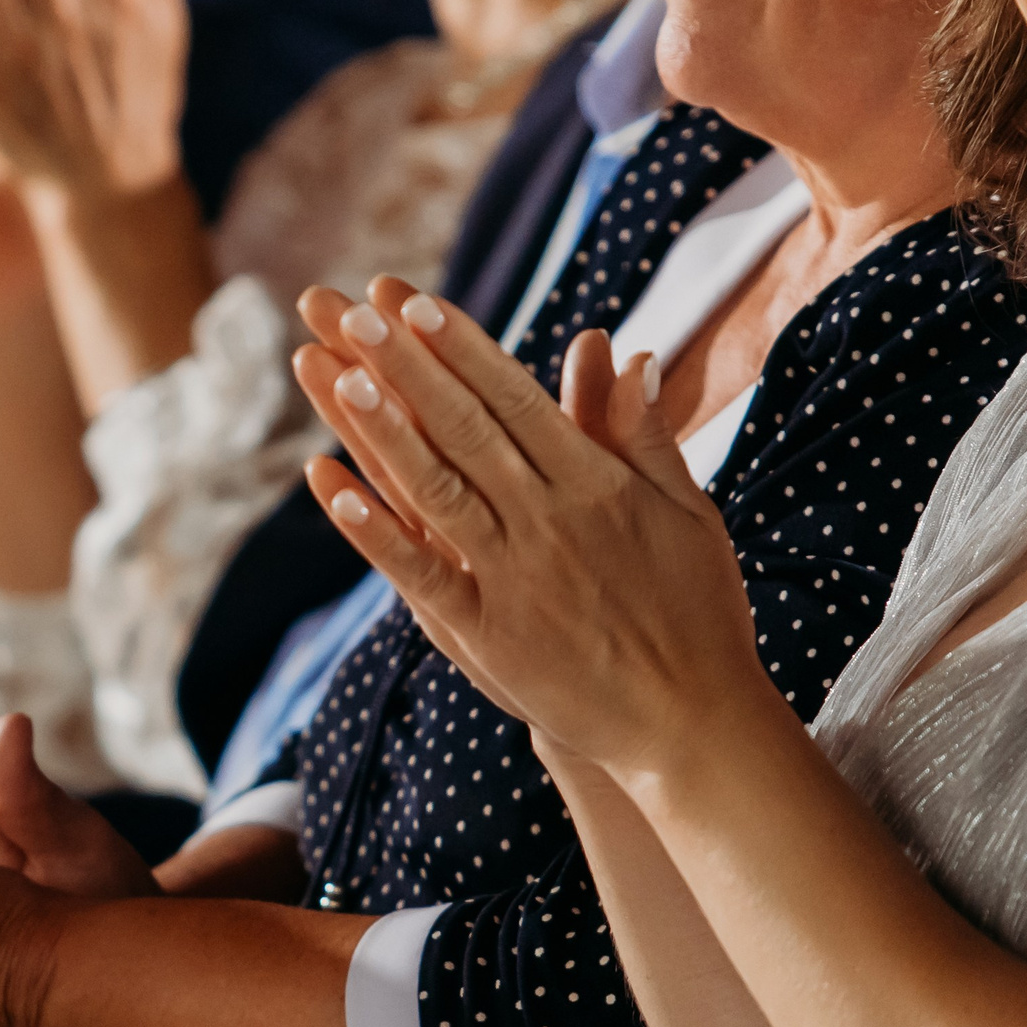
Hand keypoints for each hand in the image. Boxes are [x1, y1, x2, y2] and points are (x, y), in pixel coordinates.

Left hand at [287, 277, 778, 780]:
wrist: (691, 722)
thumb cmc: (696, 611)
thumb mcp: (686, 511)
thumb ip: (642, 433)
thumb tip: (624, 352)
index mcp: (597, 484)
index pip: (515, 399)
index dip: (461, 348)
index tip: (412, 303)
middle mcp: (550, 520)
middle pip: (465, 428)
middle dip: (406, 366)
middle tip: (350, 311)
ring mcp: (513, 576)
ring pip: (435, 488)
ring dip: (381, 430)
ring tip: (333, 373)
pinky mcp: (486, 634)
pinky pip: (419, 574)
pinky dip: (372, 531)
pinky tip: (330, 490)